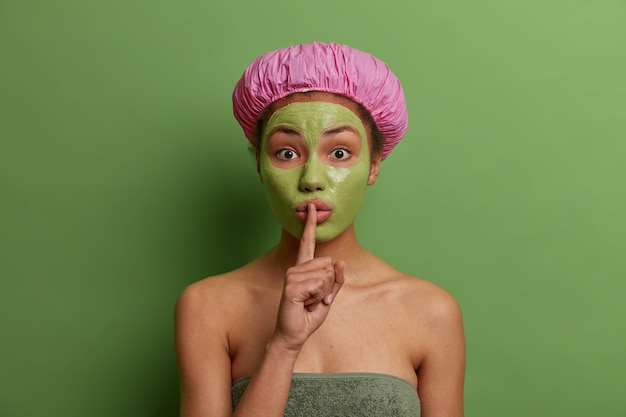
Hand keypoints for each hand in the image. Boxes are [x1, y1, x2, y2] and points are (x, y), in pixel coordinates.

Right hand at [273, 203, 344, 351]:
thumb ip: (336, 281)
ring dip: (323, 293)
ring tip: (308, 302)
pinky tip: (305, 304)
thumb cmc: (308, 316)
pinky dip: (318, 297)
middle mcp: (296, 268)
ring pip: (326, 275)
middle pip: (329, 264)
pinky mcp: (291, 285)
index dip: (310, 225)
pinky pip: (319, 284)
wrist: (293, 335)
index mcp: (304, 269)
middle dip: (329, 286)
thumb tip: (340, 262)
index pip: (308, 243)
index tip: (311, 207)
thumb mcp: (328, 298)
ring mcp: (292, 275)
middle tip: (314, 299)